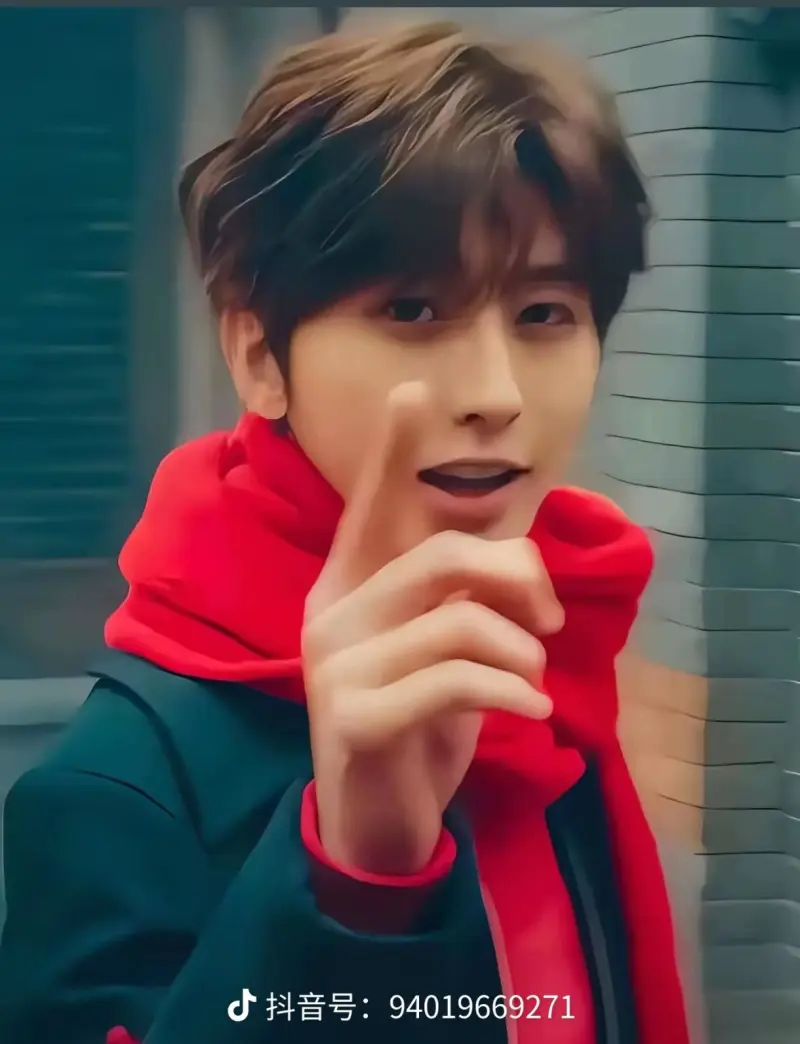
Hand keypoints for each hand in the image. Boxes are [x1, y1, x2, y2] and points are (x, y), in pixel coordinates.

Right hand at [302, 383, 562, 874]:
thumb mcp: (444, 649)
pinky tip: (530, 714)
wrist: (377, 821)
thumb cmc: (417, 722)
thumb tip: (518, 548)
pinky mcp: (354, 718)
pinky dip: (512, 695)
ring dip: (521, 655)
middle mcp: (332, 612)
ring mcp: (336, 665)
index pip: (373, 509)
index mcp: (352, 587)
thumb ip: (461, 596)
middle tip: (548, 624)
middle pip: (445, 556)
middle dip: (520, 579)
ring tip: (529, 686)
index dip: (393, 453)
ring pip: (460, 622)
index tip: (413, 390)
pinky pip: (455, 681)